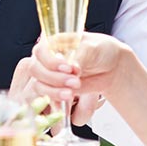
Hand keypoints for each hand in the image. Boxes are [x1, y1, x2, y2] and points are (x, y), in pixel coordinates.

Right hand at [15, 33, 132, 125]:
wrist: (110, 67)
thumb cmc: (100, 50)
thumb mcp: (92, 48)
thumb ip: (80, 57)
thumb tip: (72, 69)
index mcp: (52, 41)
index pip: (40, 51)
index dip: (51, 61)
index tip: (69, 68)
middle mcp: (46, 58)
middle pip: (36, 70)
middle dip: (54, 78)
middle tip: (75, 82)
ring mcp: (48, 76)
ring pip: (39, 86)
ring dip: (54, 91)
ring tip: (72, 93)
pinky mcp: (54, 91)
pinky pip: (47, 99)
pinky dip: (55, 102)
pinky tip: (66, 104)